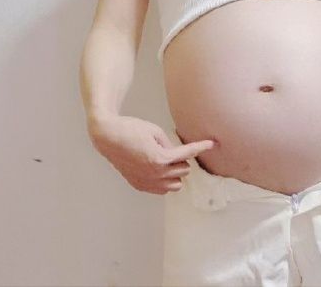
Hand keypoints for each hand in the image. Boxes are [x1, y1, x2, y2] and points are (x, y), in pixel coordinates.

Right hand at [87, 113, 215, 194]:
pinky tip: (160, 169)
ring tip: (168, 160)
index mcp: (159, 158)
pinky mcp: (138, 185)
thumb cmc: (131, 129)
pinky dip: (165, 181)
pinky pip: (161, 190)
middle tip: (176, 149)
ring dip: (176, 174)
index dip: (201, 147)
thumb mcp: (155, 130)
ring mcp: (145, 182)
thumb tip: (178, 155)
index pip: (187, 154)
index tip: (213, 143)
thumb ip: (170, 144)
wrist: (108, 137)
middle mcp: (154, 174)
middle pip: (183, 171)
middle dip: (183, 160)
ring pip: (175, 186)